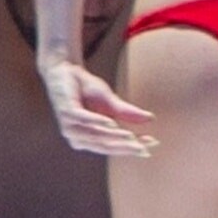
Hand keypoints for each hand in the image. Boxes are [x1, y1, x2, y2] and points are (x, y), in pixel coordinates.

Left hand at [41, 60, 156, 155]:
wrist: (64, 70)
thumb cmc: (86, 89)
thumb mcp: (110, 101)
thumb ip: (127, 112)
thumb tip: (151, 118)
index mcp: (89, 139)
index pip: (114, 146)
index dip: (133, 146)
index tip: (152, 144)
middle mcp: (78, 138)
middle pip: (106, 145)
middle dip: (127, 145)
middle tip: (146, 145)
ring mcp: (70, 126)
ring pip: (96, 135)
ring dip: (115, 136)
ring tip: (132, 137)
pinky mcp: (66, 111)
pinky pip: (83, 119)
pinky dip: (98, 121)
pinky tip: (111, 123)